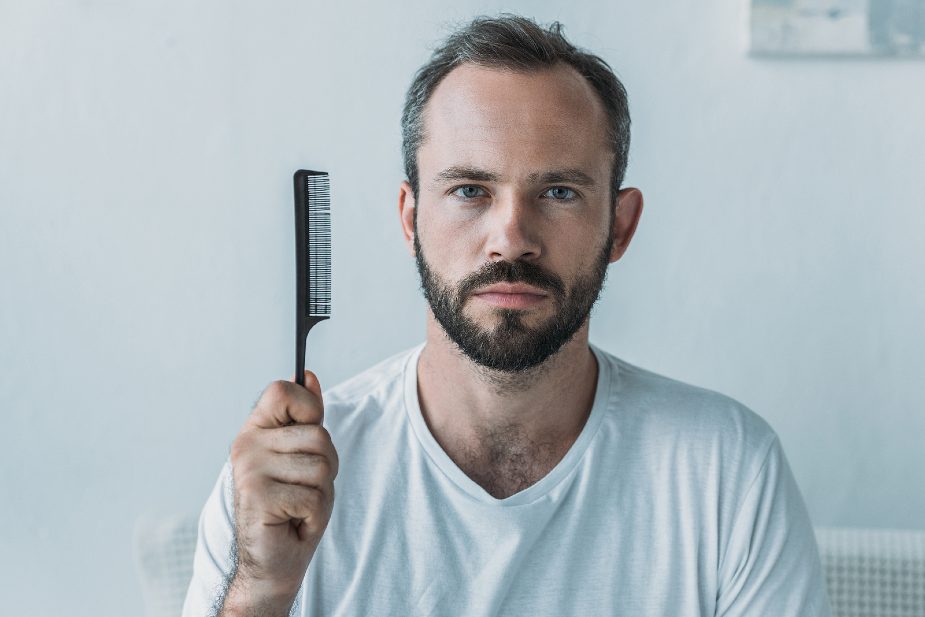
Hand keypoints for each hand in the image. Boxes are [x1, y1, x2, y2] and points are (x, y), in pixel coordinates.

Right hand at [222, 371, 337, 613]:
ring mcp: (249, 470)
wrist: (273, 560)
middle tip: (304, 489)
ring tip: (298, 506)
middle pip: (318, 434)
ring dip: (321, 493)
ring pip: (320, 466)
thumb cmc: (291, 508)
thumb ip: (306, 417)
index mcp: (255, 431)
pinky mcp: (258, 496)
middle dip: (326, 466)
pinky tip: (294, 521)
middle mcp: (246, 445)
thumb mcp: (304, 456)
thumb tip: (309, 375)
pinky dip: (314, 514)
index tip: (307, 431)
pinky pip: (313, 496)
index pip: (282, 390)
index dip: (308, 407)